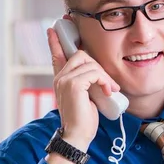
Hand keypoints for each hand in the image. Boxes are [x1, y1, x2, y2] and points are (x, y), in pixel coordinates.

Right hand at [48, 22, 119, 150]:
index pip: (57, 55)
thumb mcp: (86, 96)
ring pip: (89, 62)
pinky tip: (108, 92)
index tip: (54, 28)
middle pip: (81, 54)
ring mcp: (64, 79)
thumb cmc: (83, 119)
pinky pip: (93, 72)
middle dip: (99, 66)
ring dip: (104, 75)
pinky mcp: (73, 84)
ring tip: (110, 90)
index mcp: (61, 79)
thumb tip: (97, 74)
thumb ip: (87, 83)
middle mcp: (60, 77)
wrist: (77, 135)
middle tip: (109, 84)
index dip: (56, 41)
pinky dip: (104, 80)